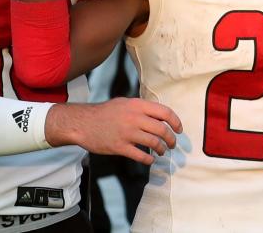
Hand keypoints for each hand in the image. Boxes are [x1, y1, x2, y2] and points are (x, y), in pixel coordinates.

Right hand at [45, 98, 182, 164]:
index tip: (179, 129)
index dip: (176, 122)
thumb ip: (141, 108)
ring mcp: (127, 133)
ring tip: (162, 151)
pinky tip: (150, 159)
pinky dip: (148, 159)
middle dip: (171, 139)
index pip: (165, 112)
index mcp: (137, 105)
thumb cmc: (105, 112)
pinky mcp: (120, 147)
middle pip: (162, 130)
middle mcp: (135, 118)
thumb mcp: (124, 103)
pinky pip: (140, 155)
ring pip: (154, 143)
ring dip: (161, 149)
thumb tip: (159, 115)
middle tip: (172, 144)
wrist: (83, 123)